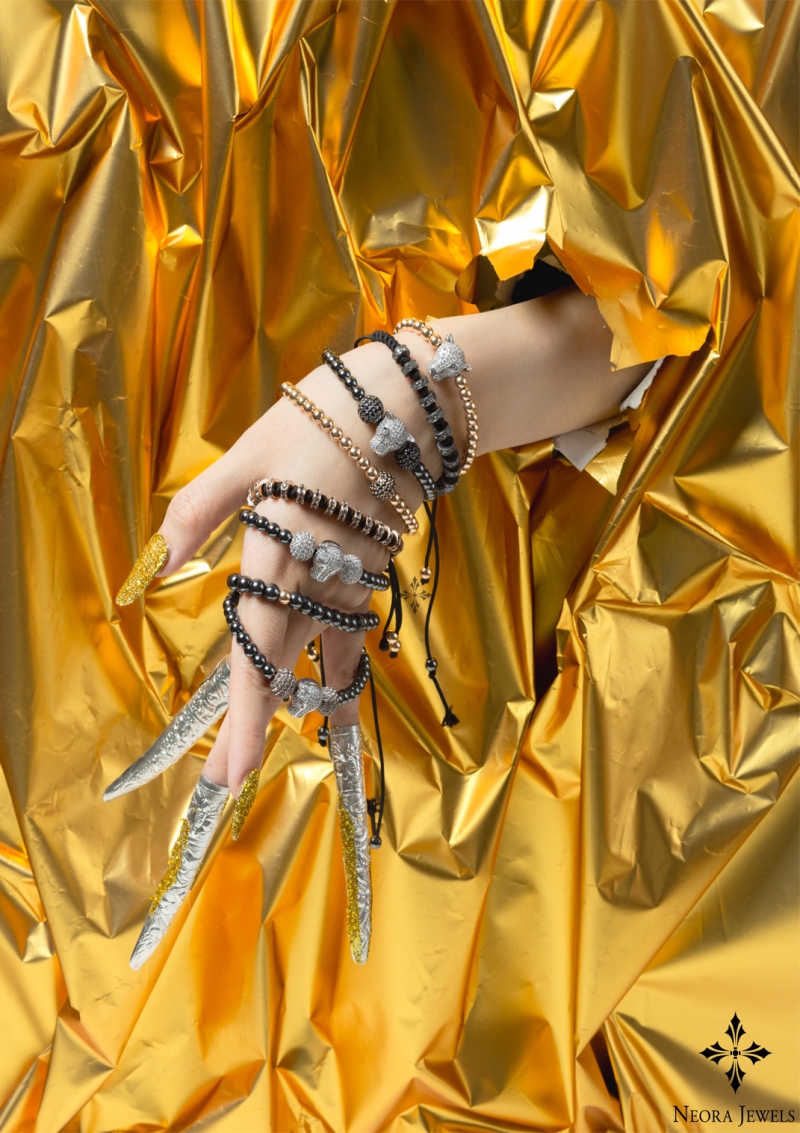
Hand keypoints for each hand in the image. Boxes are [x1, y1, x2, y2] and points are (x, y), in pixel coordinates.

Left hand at [116, 333, 454, 796]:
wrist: (412, 405)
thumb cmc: (322, 418)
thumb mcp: (250, 450)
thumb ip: (202, 508)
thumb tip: (162, 564)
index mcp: (277, 548)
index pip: (256, 645)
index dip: (245, 712)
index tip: (233, 768)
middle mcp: (315, 576)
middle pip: (284, 666)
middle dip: (255, 728)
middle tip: (229, 783)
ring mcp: (349, 579)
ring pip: (323, 659)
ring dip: (305, 710)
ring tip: (282, 756)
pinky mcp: (372, 573)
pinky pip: (352, 635)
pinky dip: (341, 675)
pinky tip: (336, 710)